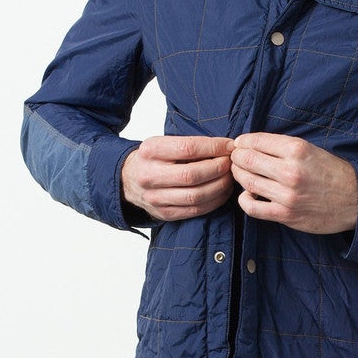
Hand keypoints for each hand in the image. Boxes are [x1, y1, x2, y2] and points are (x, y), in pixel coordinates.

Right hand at [121, 135, 236, 220]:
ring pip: (195, 196)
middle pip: (192, 175)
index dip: (214, 147)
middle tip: (230, 163)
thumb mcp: (163, 144)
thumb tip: (225, 147)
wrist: (127, 180)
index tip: (229, 146)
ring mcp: (155, 198)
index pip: (188, 148)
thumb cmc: (153, 159)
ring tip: (228, 177)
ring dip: (219, 187)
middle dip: (218, 169)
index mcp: (150, 151)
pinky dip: (214, 201)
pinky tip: (222, 192)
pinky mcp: (164, 213)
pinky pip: (195, 211)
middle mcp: (150, 175)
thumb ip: (189, 145)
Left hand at [228, 132, 357, 234]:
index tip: (239, 144)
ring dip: (238, 176)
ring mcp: (287, 195)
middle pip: (247, 160)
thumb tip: (252, 144)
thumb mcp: (311, 149)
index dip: (242, 142)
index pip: (255, 141)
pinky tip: (248, 195)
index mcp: (296, 149)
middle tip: (236, 159)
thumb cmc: (332, 172)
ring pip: (247, 182)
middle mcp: (290, 171)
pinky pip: (252, 208)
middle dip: (236, 157)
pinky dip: (244, 200)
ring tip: (241, 174)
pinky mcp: (286, 214)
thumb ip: (283, 147)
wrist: (355, 199)